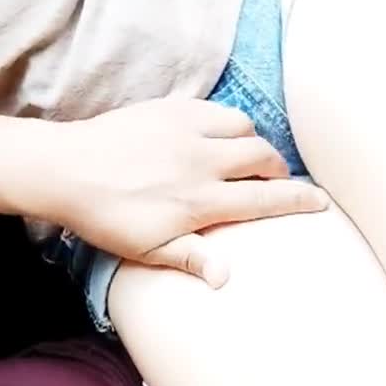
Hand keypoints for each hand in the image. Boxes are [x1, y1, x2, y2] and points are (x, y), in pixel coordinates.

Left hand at [44, 98, 328, 285]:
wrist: (65, 170)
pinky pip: (216, 109)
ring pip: (243, 128)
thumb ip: (191, 258)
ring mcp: (186, 130)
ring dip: (253, 143)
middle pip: (262, 157)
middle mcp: (200, 161)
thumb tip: (227, 277)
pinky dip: (227, 123)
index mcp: (199, 201)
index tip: (321, 202)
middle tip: (276, 182)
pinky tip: (218, 136)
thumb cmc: (105, 218)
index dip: (298, 200)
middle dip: (278, 170)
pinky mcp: (170, 108)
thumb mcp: (147, 250)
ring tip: (246, 159)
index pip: (264, 200)